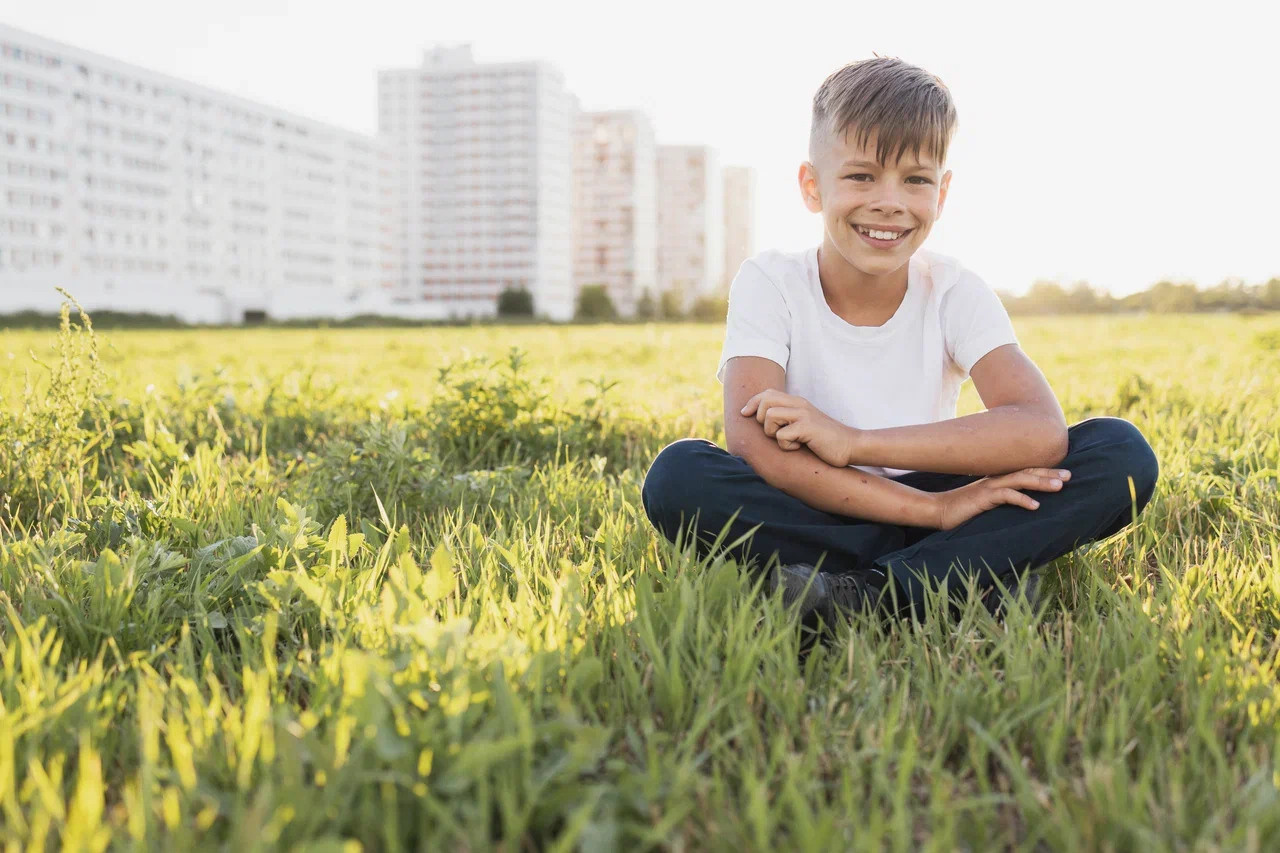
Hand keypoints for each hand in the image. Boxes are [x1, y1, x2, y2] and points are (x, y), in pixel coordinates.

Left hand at [740, 389, 856, 467]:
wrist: (850, 446)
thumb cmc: (823, 440)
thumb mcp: (803, 424)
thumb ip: (786, 418)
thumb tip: (759, 420)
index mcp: (797, 402)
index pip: (766, 393)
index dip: (752, 403)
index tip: (744, 414)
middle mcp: (799, 404)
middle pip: (764, 402)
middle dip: (761, 420)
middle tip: (775, 432)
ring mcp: (803, 414)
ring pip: (769, 417)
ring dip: (773, 433)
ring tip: (789, 439)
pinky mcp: (807, 428)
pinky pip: (782, 435)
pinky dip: (787, 445)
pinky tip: (799, 446)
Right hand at [932, 467, 1070, 529]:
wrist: (938, 510)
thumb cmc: (962, 509)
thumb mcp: (985, 502)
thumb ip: (1001, 499)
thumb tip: (1020, 503)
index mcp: (997, 479)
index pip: (1025, 471)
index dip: (1044, 471)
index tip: (1064, 474)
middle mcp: (995, 479)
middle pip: (1027, 471)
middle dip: (1049, 474)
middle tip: (1069, 476)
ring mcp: (989, 487)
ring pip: (1020, 480)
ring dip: (1040, 483)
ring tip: (1059, 487)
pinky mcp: (983, 497)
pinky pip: (1006, 496)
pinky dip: (1022, 499)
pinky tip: (1035, 506)